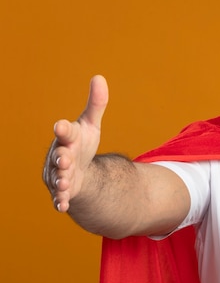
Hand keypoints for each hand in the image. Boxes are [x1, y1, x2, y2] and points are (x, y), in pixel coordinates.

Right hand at [43, 75, 108, 211]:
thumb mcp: (90, 125)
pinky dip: (60, 200)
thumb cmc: (80, 145)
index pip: (65, 132)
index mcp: (67, 138)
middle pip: (59, 156)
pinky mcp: (62, 191)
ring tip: (65, 182)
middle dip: (61, 158)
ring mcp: (58, 174)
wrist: (75, 170)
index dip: (63, 129)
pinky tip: (63, 205)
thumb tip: (99, 77)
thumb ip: (95, 105)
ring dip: (60, 180)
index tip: (61, 124)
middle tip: (65, 159)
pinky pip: (59, 196)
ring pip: (57, 177)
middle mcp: (59, 156)